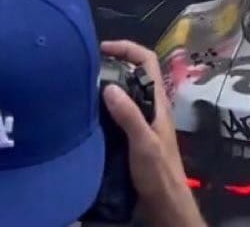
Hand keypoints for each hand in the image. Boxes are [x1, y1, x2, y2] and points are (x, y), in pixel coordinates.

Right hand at [101, 40, 205, 226]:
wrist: (164, 200)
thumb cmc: (158, 170)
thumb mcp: (143, 142)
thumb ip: (129, 115)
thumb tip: (108, 85)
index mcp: (157, 101)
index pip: (147, 61)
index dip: (128, 48)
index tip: (103, 48)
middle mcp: (151, 106)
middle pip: (136, 73)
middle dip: (115, 63)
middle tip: (88, 67)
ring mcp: (144, 120)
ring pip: (127, 92)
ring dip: (109, 85)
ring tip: (85, 87)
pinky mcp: (135, 135)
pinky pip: (120, 112)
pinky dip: (106, 106)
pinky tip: (90, 114)